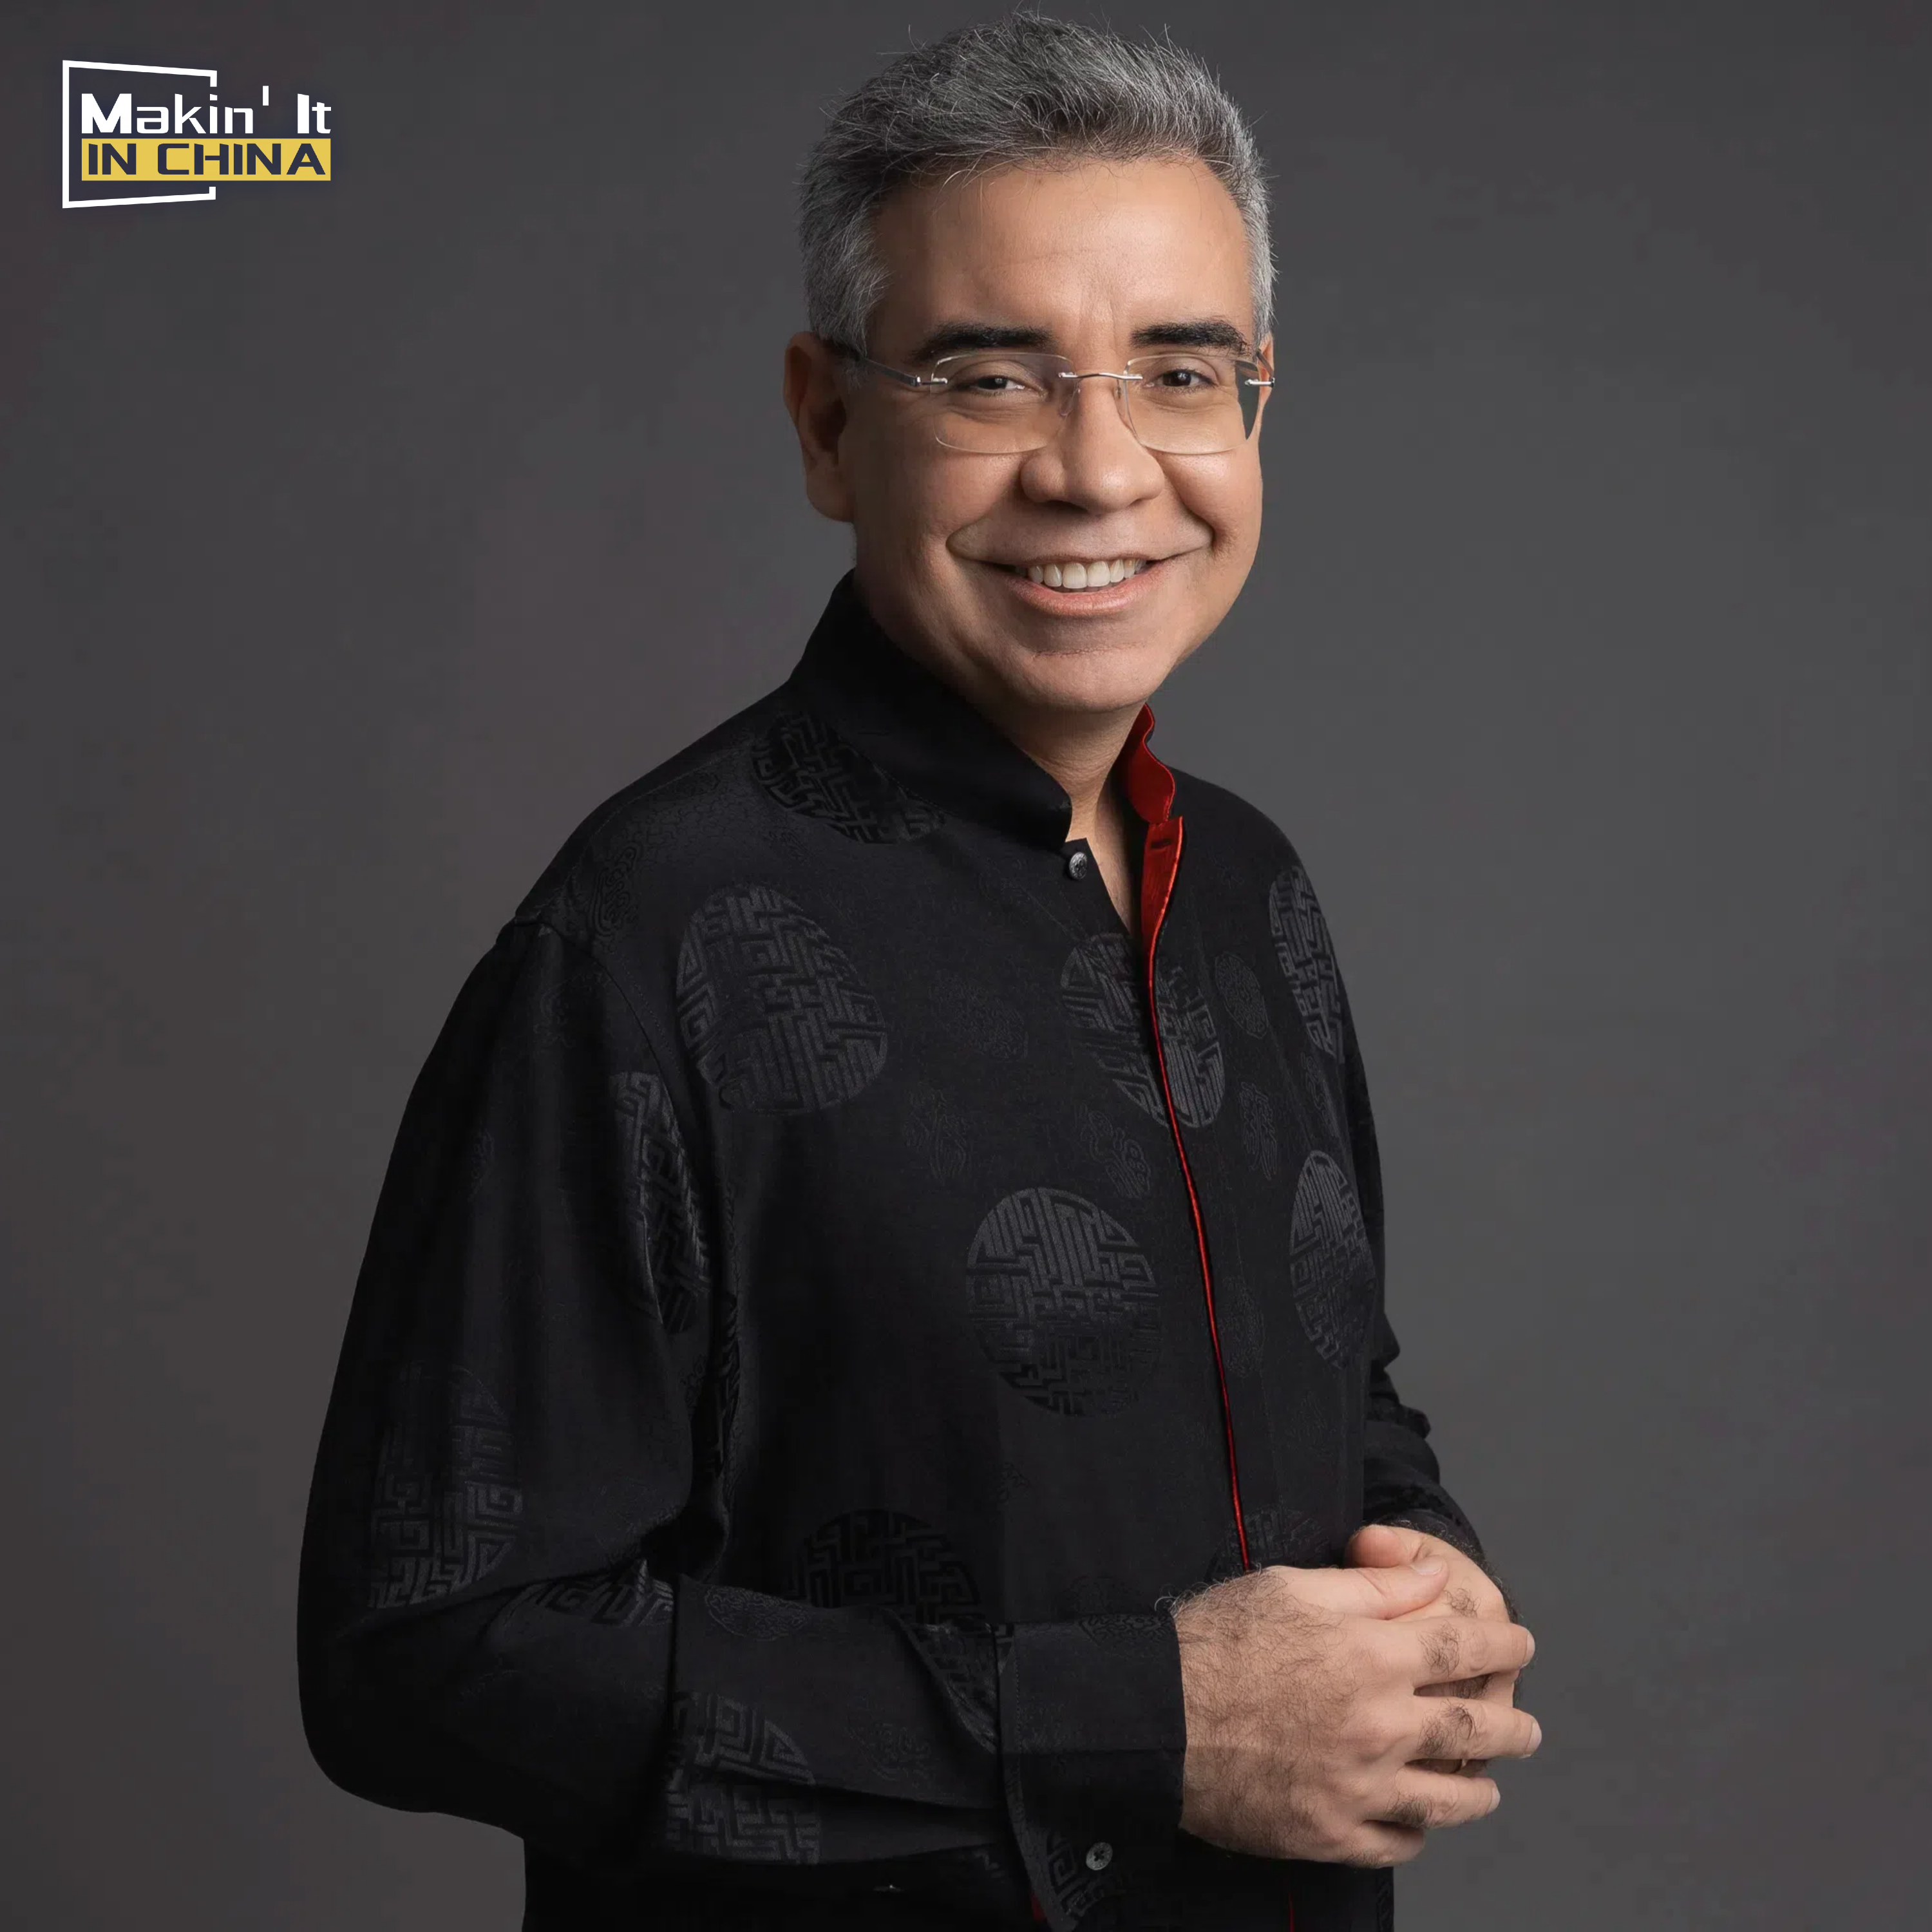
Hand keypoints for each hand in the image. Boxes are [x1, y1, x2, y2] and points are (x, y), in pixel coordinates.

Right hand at [1171, 1559, 1538, 1866]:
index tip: (1522, 1644)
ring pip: (1449, 1799)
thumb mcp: (1292, 1587)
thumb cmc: (1218, 1641)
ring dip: (1480, 1790)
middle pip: (1475, 1730)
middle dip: (1514, 1728)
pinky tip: (1419, 1821)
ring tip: (1489, 1785)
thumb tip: (1434, 1581)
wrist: (1156, 1718)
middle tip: (1528, 1728)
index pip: (1464, 1650)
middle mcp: (1378, 1726)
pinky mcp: (1330, 1835)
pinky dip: (1417, 1832)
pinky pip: (1396, 1843)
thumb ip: (1373, 1587)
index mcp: (1372, 1657)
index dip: (1503, 1645)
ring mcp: (1358, 1788)